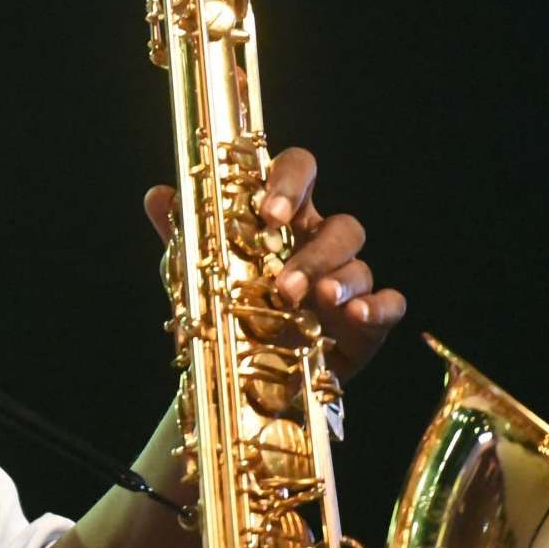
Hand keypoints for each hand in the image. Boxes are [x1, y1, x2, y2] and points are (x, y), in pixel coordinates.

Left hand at [143, 147, 405, 380]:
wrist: (244, 375)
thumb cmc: (230, 308)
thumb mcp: (200, 271)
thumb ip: (183, 233)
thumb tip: (157, 196)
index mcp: (287, 219)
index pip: (300, 173)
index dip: (290, 182)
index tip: (269, 211)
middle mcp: (322, 244)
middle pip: (340, 225)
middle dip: (313, 251)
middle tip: (283, 282)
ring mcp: (349, 282)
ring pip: (360, 263)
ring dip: (339, 279)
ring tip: (312, 300)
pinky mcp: (369, 320)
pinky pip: (391, 302)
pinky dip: (379, 305)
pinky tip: (357, 315)